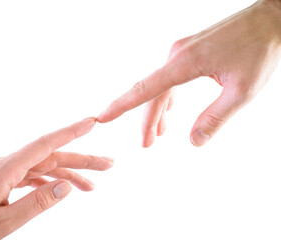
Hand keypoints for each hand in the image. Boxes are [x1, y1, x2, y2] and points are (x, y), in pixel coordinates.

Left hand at [0, 118, 112, 239]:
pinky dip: (51, 181)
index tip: (91, 122)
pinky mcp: (5, 178)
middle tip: (108, 164)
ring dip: (69, 174)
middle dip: (81, 160)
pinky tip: (65, 188)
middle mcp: (7, 163)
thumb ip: (37, 203)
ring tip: (93, 185)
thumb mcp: (5, 223)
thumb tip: (67, 186)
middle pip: (51, 156)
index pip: (45, 145)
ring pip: (45, 167)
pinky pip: (34, 175)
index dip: (70, 132)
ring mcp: (6, 170)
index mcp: (6, 169)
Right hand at [98, 0, 280, 146]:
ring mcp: (181, 51)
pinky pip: (170, 77)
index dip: (121, 105)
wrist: (271, 18)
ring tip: (158, 134)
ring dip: (157, 110)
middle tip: (146, 144)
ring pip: (160, 85)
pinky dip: (167, 96)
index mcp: (186, 63)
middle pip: (152, 92)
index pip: (146, 88)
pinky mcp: (188, 51)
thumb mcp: (242, 91)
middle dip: (147, 120)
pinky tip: (170, 109)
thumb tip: (194, 141)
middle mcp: (177, 55)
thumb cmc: (261, 49)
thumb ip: (215, 118)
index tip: (102, 117)